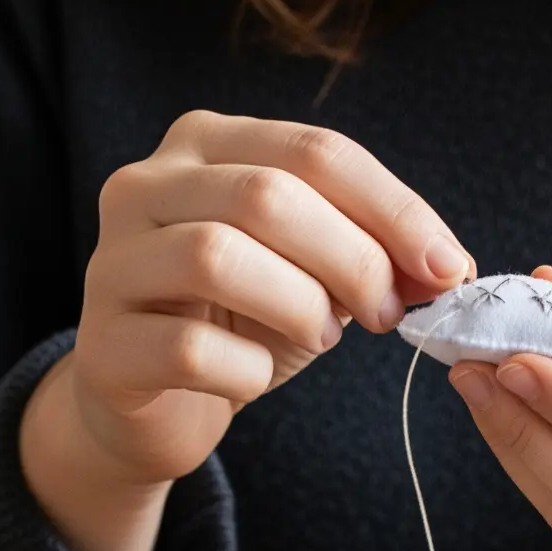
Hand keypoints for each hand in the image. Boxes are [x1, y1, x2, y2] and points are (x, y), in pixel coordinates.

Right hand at [21, 111, 470, 550]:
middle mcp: (144, 185)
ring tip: (323, 337)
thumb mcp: (313, 275)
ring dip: (299, 306)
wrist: (149, 407)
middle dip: (352, 258)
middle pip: (267, 195)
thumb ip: (370, 255)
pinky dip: (246, 371)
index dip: (394, 209)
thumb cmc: (236, 325)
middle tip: (388, 313)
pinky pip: (190, 349)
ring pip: (216, 257)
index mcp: (204, 143)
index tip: (449, 267)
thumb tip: (447, 267)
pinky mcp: (102, 346)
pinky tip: (253, 378)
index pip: (314, 151)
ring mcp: (112, 262)